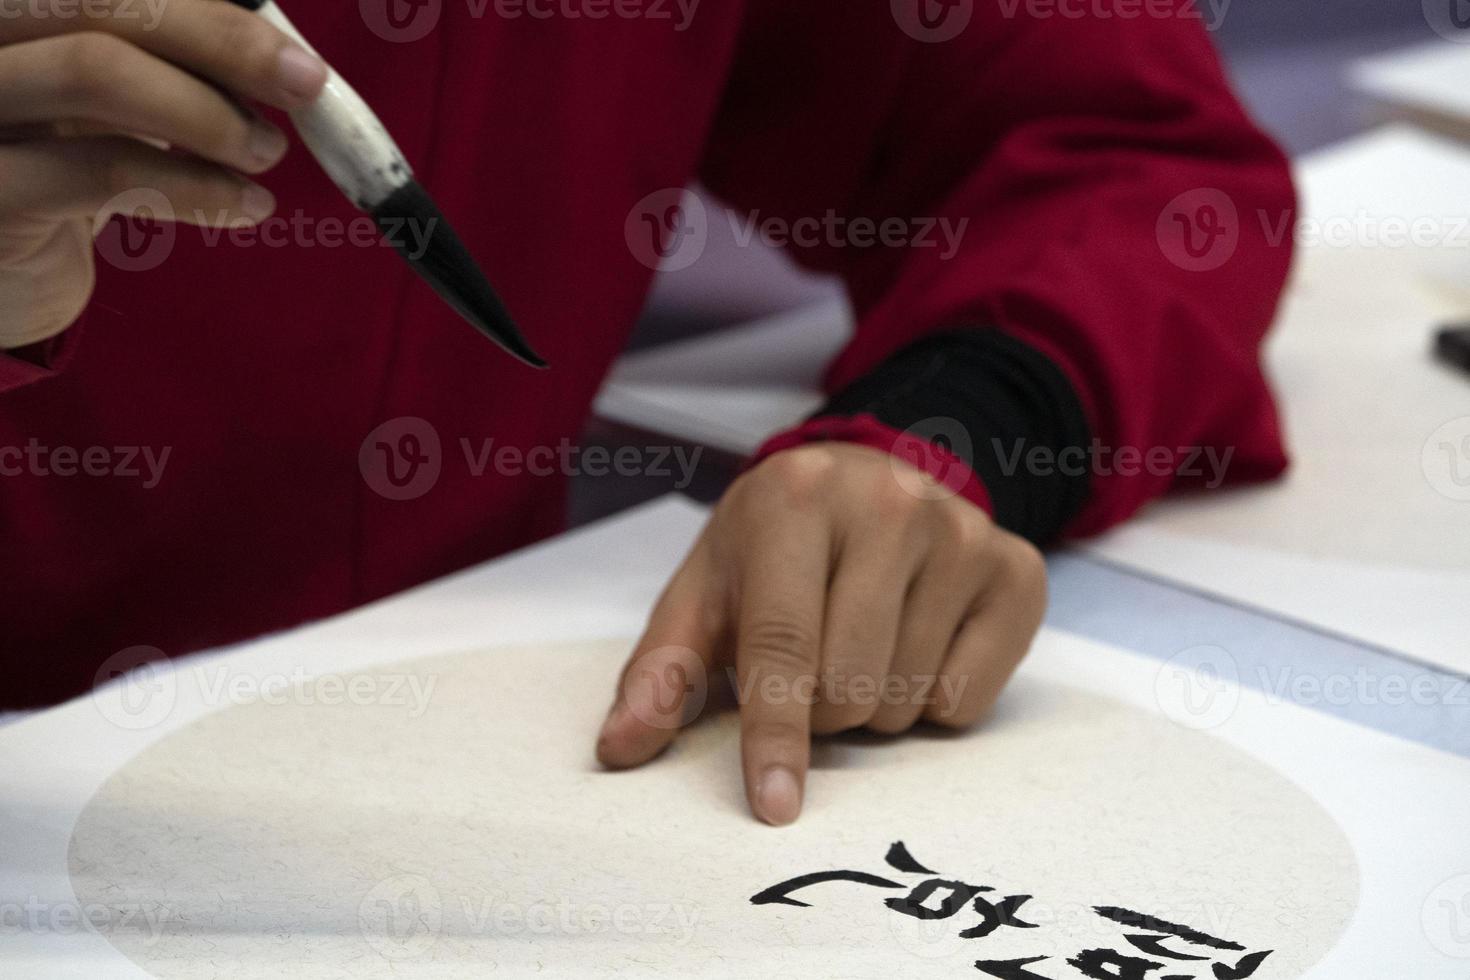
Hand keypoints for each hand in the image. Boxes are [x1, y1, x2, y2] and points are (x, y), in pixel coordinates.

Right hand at [0, 0, 328, 348]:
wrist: (6, 280)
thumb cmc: (65, 172)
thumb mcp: (114, 107)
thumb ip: (169, 67)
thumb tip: (280, 60)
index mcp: (18, 16)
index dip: (215, 15)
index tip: (297, 58)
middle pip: (97, 2)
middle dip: (222, 42)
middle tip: (305, 89)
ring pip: (94, 71)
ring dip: (209, 115)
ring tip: (267, 153)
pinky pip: (103, 170)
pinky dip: (196, 187)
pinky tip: (247, 207)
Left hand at [596, 441, 1047, 824]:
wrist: (867, 481)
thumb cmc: (774, 547)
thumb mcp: (708, 590)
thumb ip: (663, 669)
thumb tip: (620, 749)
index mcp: (795, 500)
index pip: (783, 643)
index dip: (775, 733)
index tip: (774, 804)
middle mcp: (888, 504)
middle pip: (849, 683)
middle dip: (819, 709)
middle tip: (812, 664)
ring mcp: (962, 532)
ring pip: (906, 696)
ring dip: (871, 706)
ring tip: (860, 645)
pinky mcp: (1016, 569)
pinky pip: (969, 698)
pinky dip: (933, 699)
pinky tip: (916, 643)